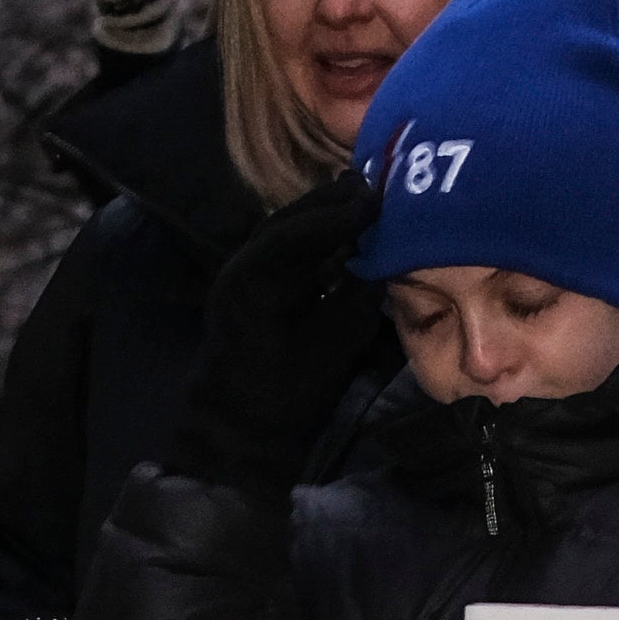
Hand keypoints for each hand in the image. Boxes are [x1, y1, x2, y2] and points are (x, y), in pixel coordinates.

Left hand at [164, 171, 389, 487]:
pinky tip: (348, 232)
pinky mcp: (254, 288)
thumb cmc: (281, 398)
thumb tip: (382, 265)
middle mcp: (243, 270)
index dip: (337, 216)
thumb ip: (355, 302)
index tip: (376, 201)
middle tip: (377, 189)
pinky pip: (287, 251)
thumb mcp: (329, 351)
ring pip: (287, 231)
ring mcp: (245, 276)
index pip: (293, 234)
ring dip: (324, 216)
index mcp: (251, 283)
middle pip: (288, 221)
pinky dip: (317, 237)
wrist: (236, 430)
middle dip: (331, 204)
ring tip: (367, 200)